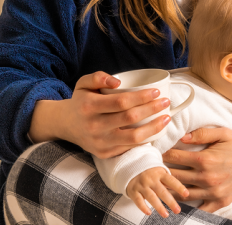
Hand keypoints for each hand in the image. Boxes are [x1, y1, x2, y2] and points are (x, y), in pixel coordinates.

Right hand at [29, 71, 170, 158]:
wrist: (65, 125)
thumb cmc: (81, 101)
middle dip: (152, 109)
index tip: (156, 91)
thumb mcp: (83, 84)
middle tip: (166, 102)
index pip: (121, 102)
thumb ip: (98, 77)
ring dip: (154, 128)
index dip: (141, 97)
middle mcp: (94, 126)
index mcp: (89, 107)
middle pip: (130, 118)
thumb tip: (117, 82)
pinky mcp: (104, 154)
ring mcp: (99, 143)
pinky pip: (130, 147)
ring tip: (166, 118)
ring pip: (133, 137)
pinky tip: (155, 130)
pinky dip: (145, 139)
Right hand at [127, 167, 187, 217]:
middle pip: (162, 192)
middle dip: (171, 202)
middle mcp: (151, 179)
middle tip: (178, 210)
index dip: (179, 187)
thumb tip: (181, 190)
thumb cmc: (151, 172)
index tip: (186, 194)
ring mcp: (142, 185)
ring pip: (151, 197)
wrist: (131, 166)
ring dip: (159, 207)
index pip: (171, 181)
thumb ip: (169, 181)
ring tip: (166, 215)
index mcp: (160, 173)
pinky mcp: (133, 191)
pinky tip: (149, 213)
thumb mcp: (160, 172)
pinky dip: (143, 207)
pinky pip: (138, 200)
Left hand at [162, 125, 231, 211]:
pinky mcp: (220, 201)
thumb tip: (182, 137)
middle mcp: (207, 177)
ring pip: (183, 194)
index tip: (156, 153)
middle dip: (163, 172)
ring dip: (172, 189)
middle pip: (174, 177)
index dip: (163, 154)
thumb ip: (201, 134)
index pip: (174, 157)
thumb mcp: (223, 133)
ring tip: (164, 184)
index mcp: (205, 159)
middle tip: (155, 169)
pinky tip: (182, 200)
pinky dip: (189, 205)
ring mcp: (213, 192)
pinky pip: (199, 208)